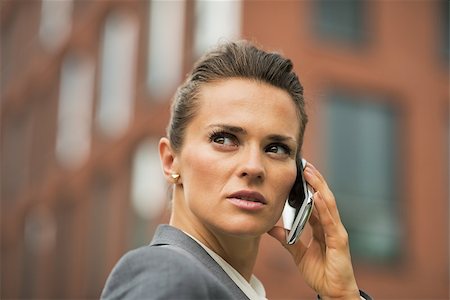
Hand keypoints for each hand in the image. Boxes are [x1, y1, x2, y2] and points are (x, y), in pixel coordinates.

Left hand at [268, 163, 359, 299]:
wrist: (333, 292)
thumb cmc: (321, 272)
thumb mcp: (298, 253)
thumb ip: (287, 239)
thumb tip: (272, 228)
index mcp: (321, 227)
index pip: (315, 201)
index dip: (308, 186)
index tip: (299, 171)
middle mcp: (330, 225)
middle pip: (323, 197)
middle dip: (314, 180)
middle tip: (304, 163)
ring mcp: (336, 231)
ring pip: (328, 203)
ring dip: (319, 186)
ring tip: (310, 171)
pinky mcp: (340, 240)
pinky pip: (331, 220)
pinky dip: (324, 206)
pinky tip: (318, 195)